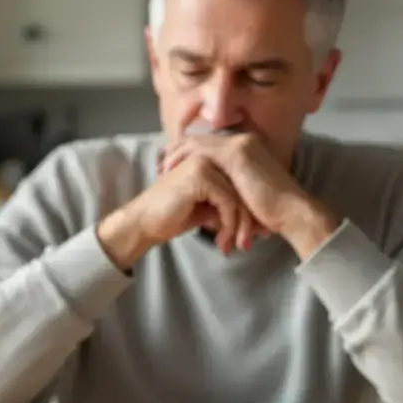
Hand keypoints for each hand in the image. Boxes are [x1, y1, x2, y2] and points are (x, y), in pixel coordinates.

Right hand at [97, 154, 264, 268]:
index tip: (258, 234)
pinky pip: (227, 202)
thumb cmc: (172, 216)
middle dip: (250, 220)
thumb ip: (228, 206)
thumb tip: (257, 221)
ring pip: (237, 197)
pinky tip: (222, 240)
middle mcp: (209, 156)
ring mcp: (204, 163)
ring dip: (239, 227)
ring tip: (236, 247)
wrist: (144, 222)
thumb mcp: (207, 209)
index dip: (251, 210)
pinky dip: (229, 224)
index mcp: (211, 159)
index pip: (241, 184)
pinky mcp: (200, 176)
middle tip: (251, 243)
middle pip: (242, 190)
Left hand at [160, 134, 338, 256]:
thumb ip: (232, 188)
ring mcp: (240, 144)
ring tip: (163, 167)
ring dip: (178, 154)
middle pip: (202, 140)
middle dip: (179, 151)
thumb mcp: (246, 194)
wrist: (292, 213)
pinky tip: (172, 168)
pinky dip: (185, 158)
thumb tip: (214, 197)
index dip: (190, 153)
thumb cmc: (272, 212)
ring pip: (199, 143)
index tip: (173, 166)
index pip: (211, 145)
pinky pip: (202, 150)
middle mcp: (244, 140)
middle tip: (162, 164)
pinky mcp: (236, 154)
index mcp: (247, 148)